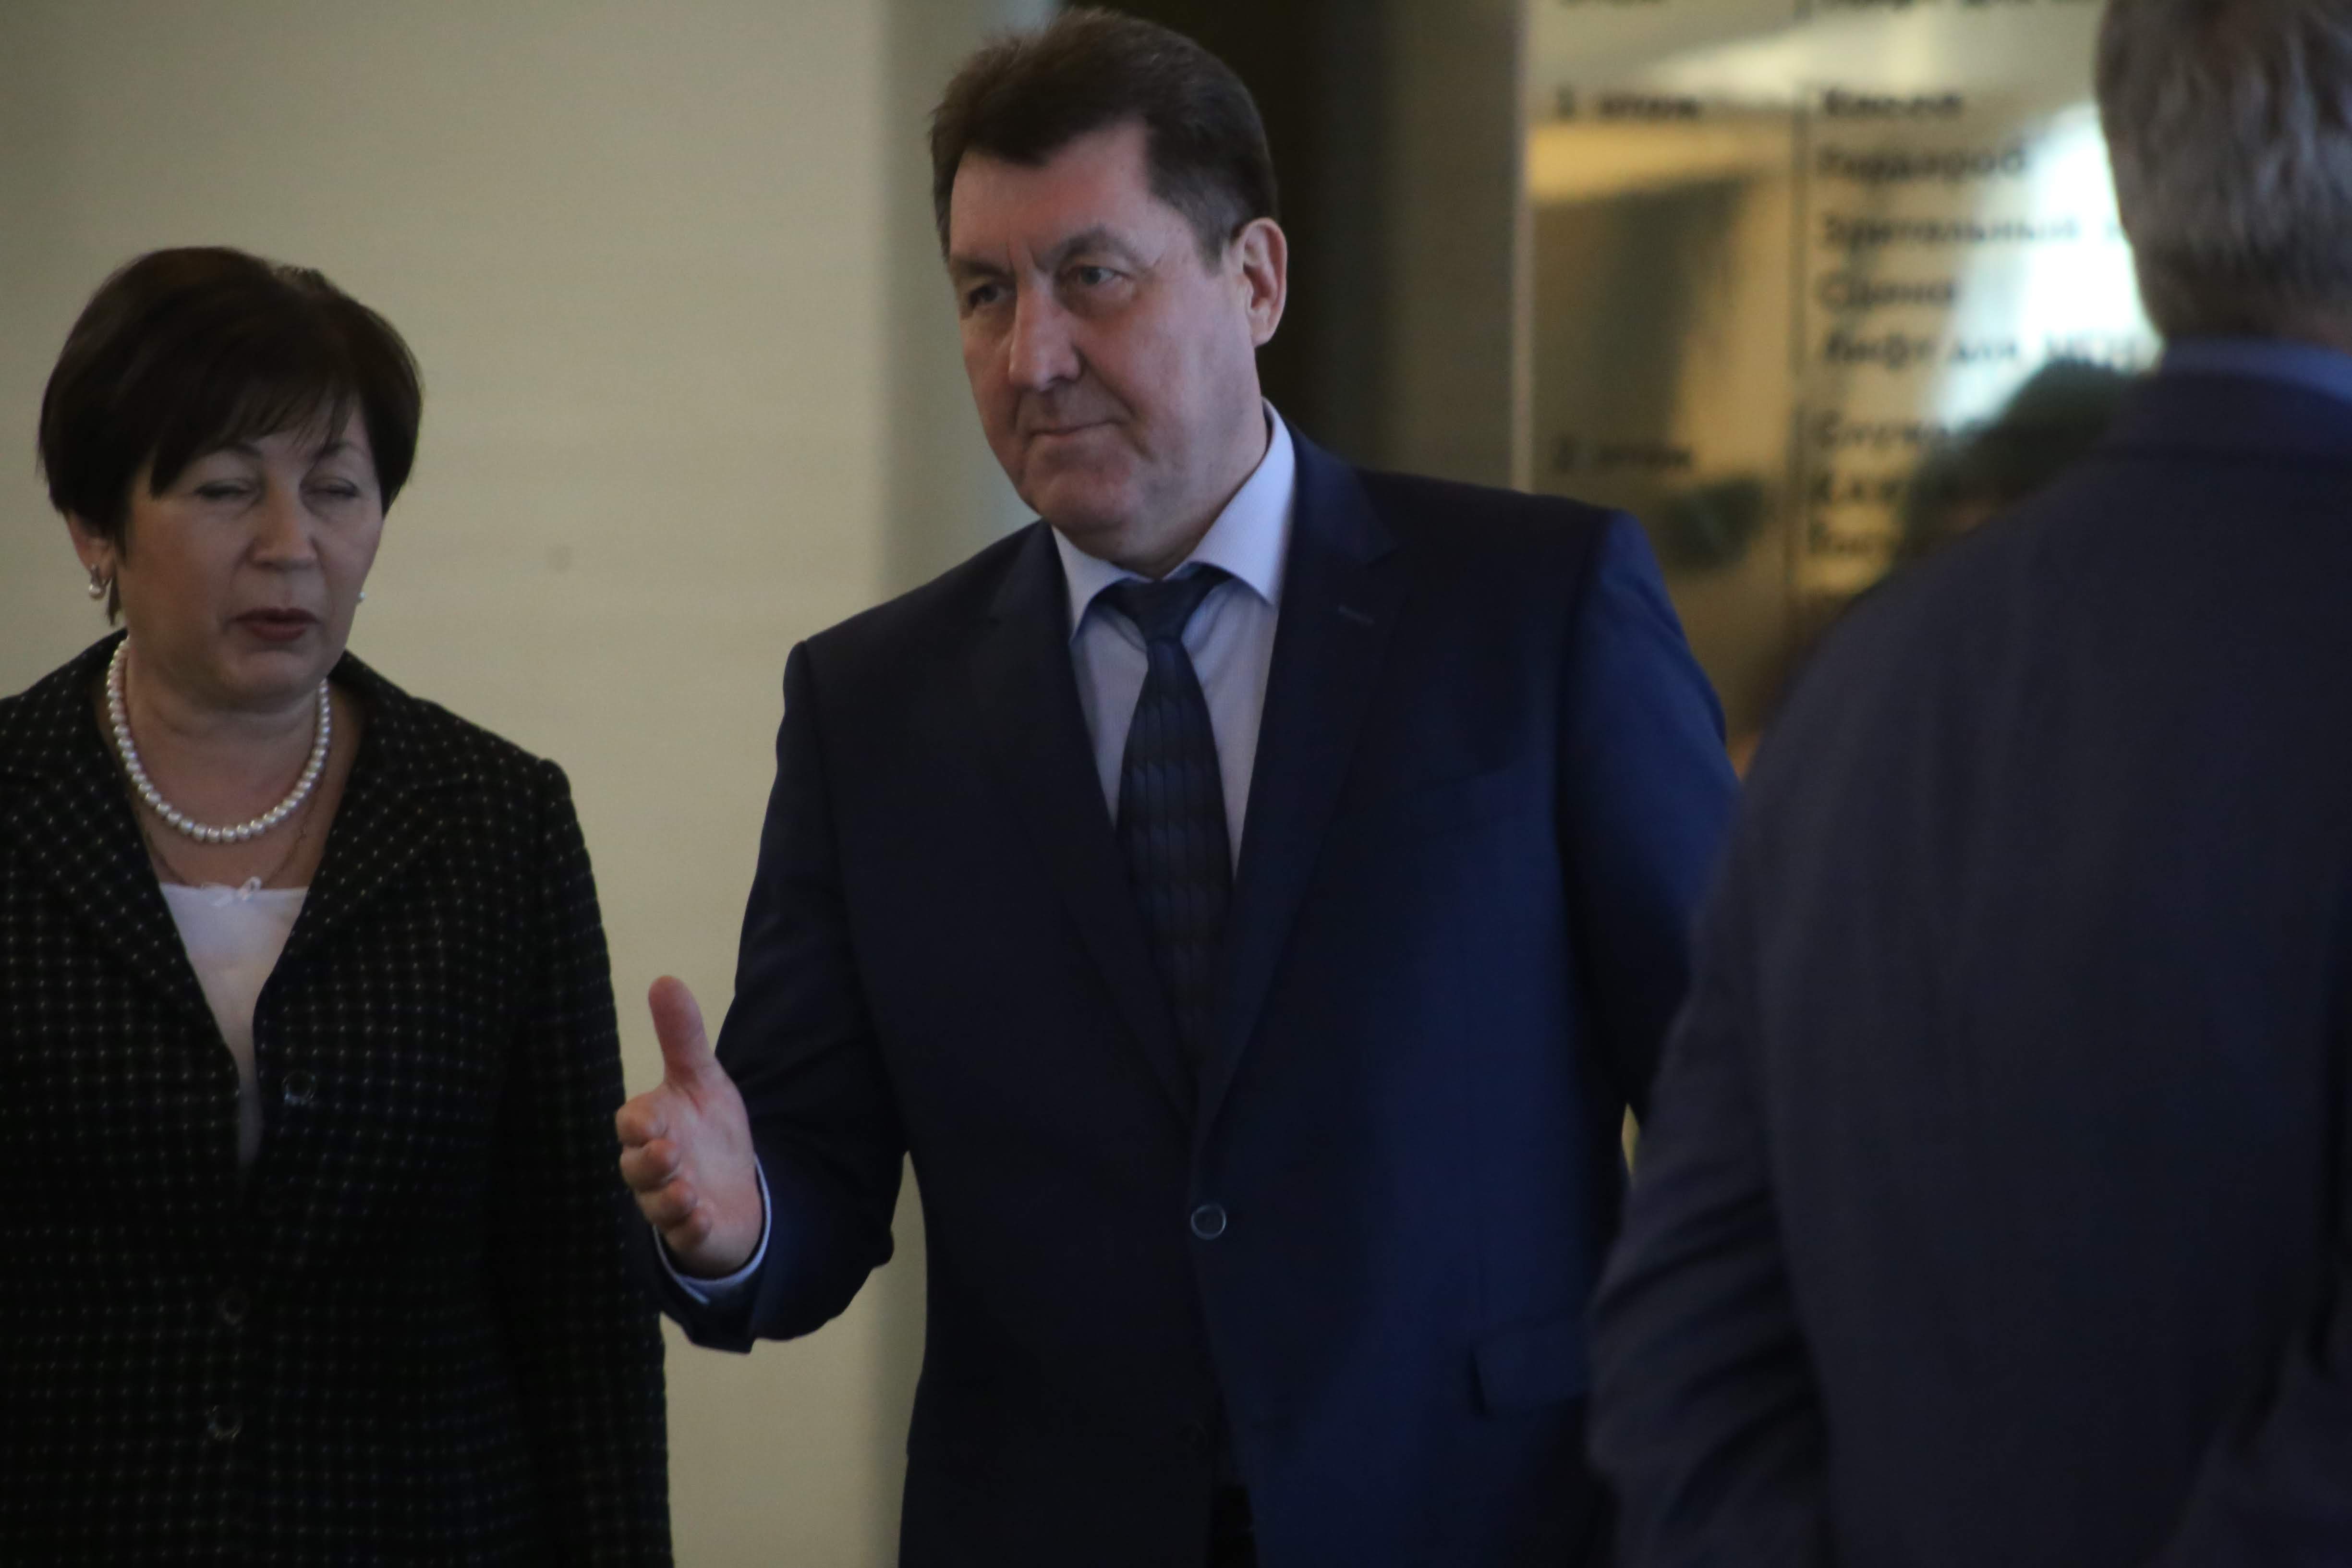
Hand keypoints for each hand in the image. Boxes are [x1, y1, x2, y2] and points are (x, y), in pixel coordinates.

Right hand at [616, 976, 762, 1277]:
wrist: (734, 1188)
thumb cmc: (707, 1131)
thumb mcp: (702, 1080)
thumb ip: (682, 1037)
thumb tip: (663, 979)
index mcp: (652, 1128)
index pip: (633, 1124)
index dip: (638, 1122)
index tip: (651, 1119)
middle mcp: (653, 1168)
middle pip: (636, 1167)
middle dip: (650, 1161)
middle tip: (669, 1151)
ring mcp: (670, 1203)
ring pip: (656, 1205)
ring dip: (669, 1197)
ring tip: (687, 1191)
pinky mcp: (692, 1232)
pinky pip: (685, 1234)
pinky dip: (692, 1227)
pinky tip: (703, 1217)